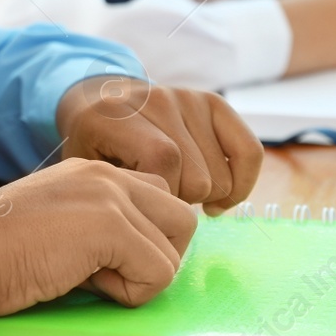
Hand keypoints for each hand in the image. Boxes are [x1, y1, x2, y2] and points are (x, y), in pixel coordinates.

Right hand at [0, 159, 195, 328]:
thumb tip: (140, 255)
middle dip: (157, 256)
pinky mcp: (110, 226)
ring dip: (139, 277)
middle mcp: (108, 175)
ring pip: (173, 251)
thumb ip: (98, 223)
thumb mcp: (57, 222)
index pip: (158, 198)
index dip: (144, 238)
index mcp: (94, 171)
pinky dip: (128, 293)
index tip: (104, 260)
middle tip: (109, 272)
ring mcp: (111, 197)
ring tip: (89, 276)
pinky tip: (83, 282)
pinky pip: (158, 273)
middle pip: (182, 218)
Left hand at [54, 76, 262, 214]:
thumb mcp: (85, 175)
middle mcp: (156, 98)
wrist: (99, 104)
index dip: (163, 197)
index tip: (146, 207)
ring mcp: (187, 97)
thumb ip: (110, 199)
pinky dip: (241, 184)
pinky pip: (249, 151)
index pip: (164, 160)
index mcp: (116, 114)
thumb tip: (147, 238)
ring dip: (203, 197)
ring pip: (220, 175)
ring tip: (177, 192)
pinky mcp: (213, 102)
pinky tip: (216, 199)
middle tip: (157, 200)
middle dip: (179, 204)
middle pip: (197, 176)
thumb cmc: (93, 151)